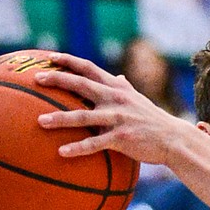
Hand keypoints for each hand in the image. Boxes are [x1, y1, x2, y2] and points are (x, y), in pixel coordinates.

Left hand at [35, 55, 184, 164]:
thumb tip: (117, 76)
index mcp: (116, 87)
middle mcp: (115, 98)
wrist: (173, 139)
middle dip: (57, 80)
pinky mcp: (121, 138)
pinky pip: (95, 143)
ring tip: (40, 122)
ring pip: (83, 116)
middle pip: (81, 85)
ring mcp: (117, 118)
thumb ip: (124, 87)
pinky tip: (62, 152)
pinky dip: (78, 148)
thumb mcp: (138, 99)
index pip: (88, 68)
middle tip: (37, 79)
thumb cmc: (153, 120)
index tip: (49, 57)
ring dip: (60, 118)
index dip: (68, 61)